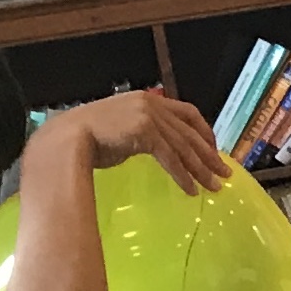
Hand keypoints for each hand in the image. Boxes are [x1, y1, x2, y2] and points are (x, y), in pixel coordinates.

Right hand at [48, 88, 230, 193]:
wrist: (65, 139)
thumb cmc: (87, 138)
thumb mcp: (122, 128)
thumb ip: (143, 132)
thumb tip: (160, 149)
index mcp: (148, 100)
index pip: (188, 113)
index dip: (204, 132)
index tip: (215, 149)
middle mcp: (151, 105)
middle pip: (190, 132)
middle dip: (210, 155)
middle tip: (225, 173)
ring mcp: (148, 117)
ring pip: (184, 147)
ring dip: (201, 170)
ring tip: (214, 187)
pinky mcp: (144, 133)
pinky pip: (171, 159)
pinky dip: (183, 176)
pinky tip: (190, 190)